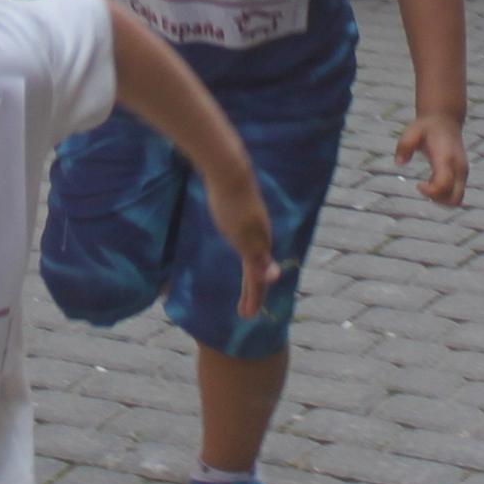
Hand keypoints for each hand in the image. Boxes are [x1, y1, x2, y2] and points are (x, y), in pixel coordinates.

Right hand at [208, 170, 279, 318]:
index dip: (254, 277)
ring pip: (258, 273)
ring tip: (247, 314)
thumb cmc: (225, 178)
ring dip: (254, 295)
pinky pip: (254, 264)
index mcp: (254, 230)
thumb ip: (229, 207)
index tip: (250, 292)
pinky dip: (257, 281)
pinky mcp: (249, 237)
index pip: (256, 258)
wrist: (230, 169)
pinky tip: (261, 292)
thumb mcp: (227, 200)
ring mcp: (256, 237)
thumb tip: (222, 197)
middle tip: (247, 313)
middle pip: (259, 270)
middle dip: (254, 293)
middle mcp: (259, 235)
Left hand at [395, 111, 467, 206]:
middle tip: (422, 188)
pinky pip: (456, 194)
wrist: (445, 119)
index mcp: (447, 159)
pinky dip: (443, 195)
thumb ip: (404, 145)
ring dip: (441, 200)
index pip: (444, 186)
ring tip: (427, 186)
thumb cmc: (426, 127)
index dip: (430, 192)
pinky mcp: (462, 175)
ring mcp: (463, 173)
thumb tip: (399, 163)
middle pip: (454, 199)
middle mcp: (459, 168)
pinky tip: (431, 182)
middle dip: (437, 200)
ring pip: (457, 199)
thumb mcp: (412, 131)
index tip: (418, 185)